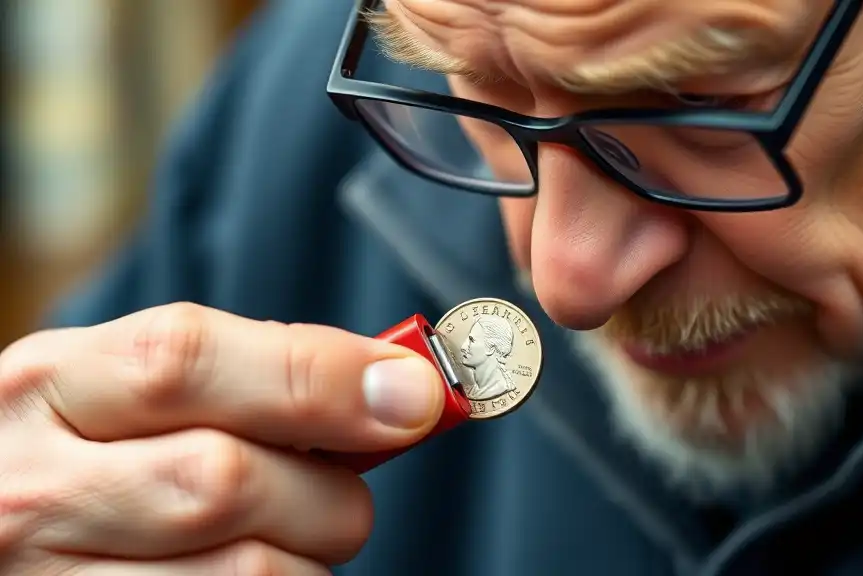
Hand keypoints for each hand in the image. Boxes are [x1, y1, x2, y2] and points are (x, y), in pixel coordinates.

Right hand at [0, 303, 443, 573]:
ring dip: (308, 558)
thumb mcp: (127, 387)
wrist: (5, 518)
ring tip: (283, 537)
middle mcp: (35, 489)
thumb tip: (395, 386)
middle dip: (326, 487)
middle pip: (226, 480)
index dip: (319, 375)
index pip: (187, 361)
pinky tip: (259, 573)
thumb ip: (245, 373)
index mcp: (52, 386)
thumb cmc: (91, 452)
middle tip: (341, 489)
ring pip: (250, 575)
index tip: (411, 394)